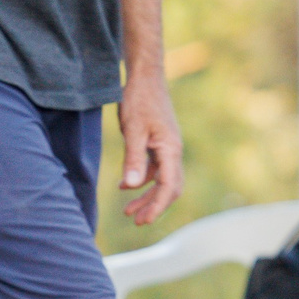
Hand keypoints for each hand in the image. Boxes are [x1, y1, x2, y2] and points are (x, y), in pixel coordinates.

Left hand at [117, 70, 182, 223]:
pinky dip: (142, 180)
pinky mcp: (158, 143)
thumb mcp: (132, 130)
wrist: (145, 78)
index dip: (157, 205)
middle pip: (169, 187)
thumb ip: (133, 158)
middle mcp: (172, 151)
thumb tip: (130, 186)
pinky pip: (154, 169)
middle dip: (153, 205)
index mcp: (170, 149)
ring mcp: (166, 147)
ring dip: (146, 195)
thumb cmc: (139, 100)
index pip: (168, 186)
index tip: (144, 221)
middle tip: (136, 221)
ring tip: (128, 211)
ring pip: (161, 179)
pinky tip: (125, 186)